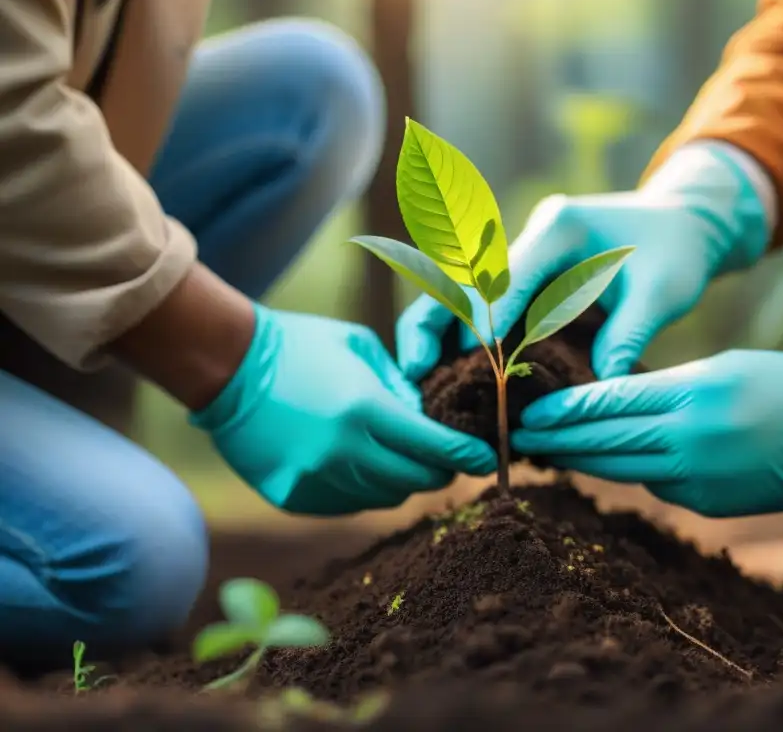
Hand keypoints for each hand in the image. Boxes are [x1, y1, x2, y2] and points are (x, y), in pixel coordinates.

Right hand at [190, 304, 496, 514]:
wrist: (228, 368)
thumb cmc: (301, 346)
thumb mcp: (362, 349)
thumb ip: (401, 388)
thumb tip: (429, 421)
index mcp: (364, 409)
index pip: (435, 447)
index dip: (467, 456)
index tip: (487, 459)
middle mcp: (343, 453)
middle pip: (415, 480)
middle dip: (439, 470)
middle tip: (448, 459)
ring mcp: (316, 480)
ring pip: (385, 497)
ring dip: (401, 480)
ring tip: (398, 456)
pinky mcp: (293, 498)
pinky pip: (348, 505)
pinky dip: (363, 488)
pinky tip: (357, 463)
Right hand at [397, 143, 769, 380]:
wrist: (683, 224)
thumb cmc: (677, 252)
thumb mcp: (665, 293)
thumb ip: (630, 335)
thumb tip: (600, 387)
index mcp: (561, 227)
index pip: (509, 275)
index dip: (486, 319)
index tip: (471, 360)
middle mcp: (532, 233)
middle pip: (468, 277)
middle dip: (438, 322)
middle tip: (414, 369)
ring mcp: (525, 251)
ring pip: (465, 290)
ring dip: (441, 329)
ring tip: (416, 374)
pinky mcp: (527, 272)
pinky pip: (486, 302)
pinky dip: (465, 333)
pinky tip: (449, 370)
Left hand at [511, 350, 782, 516]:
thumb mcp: (722, 367)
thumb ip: (667, 389)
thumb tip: (617, 409)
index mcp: (692, 392)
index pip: (609, 402)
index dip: (564, 412)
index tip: (529, 414)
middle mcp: (689, 439)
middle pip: (606, 443)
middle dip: (560, 442)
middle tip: (521, 439)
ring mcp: (699, 478)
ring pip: (623, 470)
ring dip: (586, 462)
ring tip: (552, 453)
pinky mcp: (710, 505)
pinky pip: (657, 486)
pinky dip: (633, 472)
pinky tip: (611, 465)